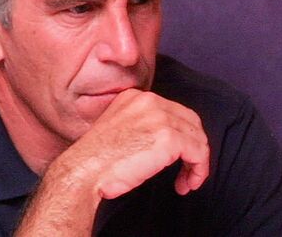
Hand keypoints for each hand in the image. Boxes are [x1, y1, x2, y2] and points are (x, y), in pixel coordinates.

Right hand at [14, 89, 208, 235]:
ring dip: (197, 162)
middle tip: (188, 171)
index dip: (181, 136)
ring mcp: (159, 117)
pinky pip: (198, 152)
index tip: (178, 158)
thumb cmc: (96, 161)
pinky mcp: (168, 138)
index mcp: (135, 97)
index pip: (173, 111)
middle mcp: (149, 101)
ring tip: (188, 182)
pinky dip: (199, 170)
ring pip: (197, 137)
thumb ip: (140, 127)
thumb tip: (165, 144)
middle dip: (194, 147)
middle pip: (190, 121)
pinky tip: (187, 184)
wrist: (83, 171)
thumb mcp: (119, 131)